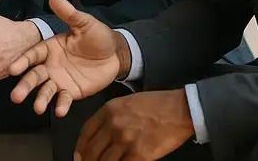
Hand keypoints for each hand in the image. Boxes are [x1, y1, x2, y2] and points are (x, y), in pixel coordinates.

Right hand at [8, 0, 128, 116]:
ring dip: (40, 99)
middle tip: (16, 97)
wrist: (115, 55)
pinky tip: (60, 111)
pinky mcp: (71, 92)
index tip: (13, 69)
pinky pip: (64, 99)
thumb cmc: (97, 37)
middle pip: (34, 76)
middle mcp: (50, 65)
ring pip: (46, 90)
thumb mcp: (84, 23)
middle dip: (25, 86)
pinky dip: (61, 105)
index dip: (22, 62)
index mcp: (50, 48)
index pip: (32, 55)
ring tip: (37, 108)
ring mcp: (60, 80)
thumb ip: (69, 14)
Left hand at [74, 90, 193, 160]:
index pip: (86, 132)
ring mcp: (125, 141)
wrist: (179, 109)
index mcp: (108, 110)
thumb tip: (100, 134)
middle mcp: (113, 125)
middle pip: (91, 150)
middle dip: (88, 160)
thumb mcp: (126, 102)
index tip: (78, 155)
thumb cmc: (156, 104)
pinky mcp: (139, 154)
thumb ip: (110, 117)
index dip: (80, 147)